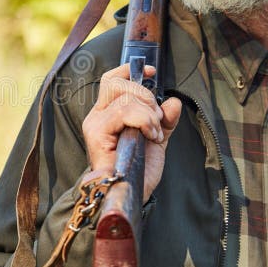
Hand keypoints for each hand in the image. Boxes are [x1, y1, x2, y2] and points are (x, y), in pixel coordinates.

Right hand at [81, 63, 181, 201]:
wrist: (131, 196)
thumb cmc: (138, 171)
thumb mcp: (156, 139)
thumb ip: (164, 120)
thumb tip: (172, 102)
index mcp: (107, 113)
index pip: (111, 80)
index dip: (130, 71)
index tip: (152, 72)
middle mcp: (97, 116)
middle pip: (117, 84)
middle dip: (145, 96)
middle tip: (156, 120)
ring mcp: (95, 126)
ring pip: (124, 99)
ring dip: (148, 113)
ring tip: (154, 133)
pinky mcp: (97, 135)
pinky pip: (123, 113)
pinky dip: (143, 120)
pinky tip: (150, 137)